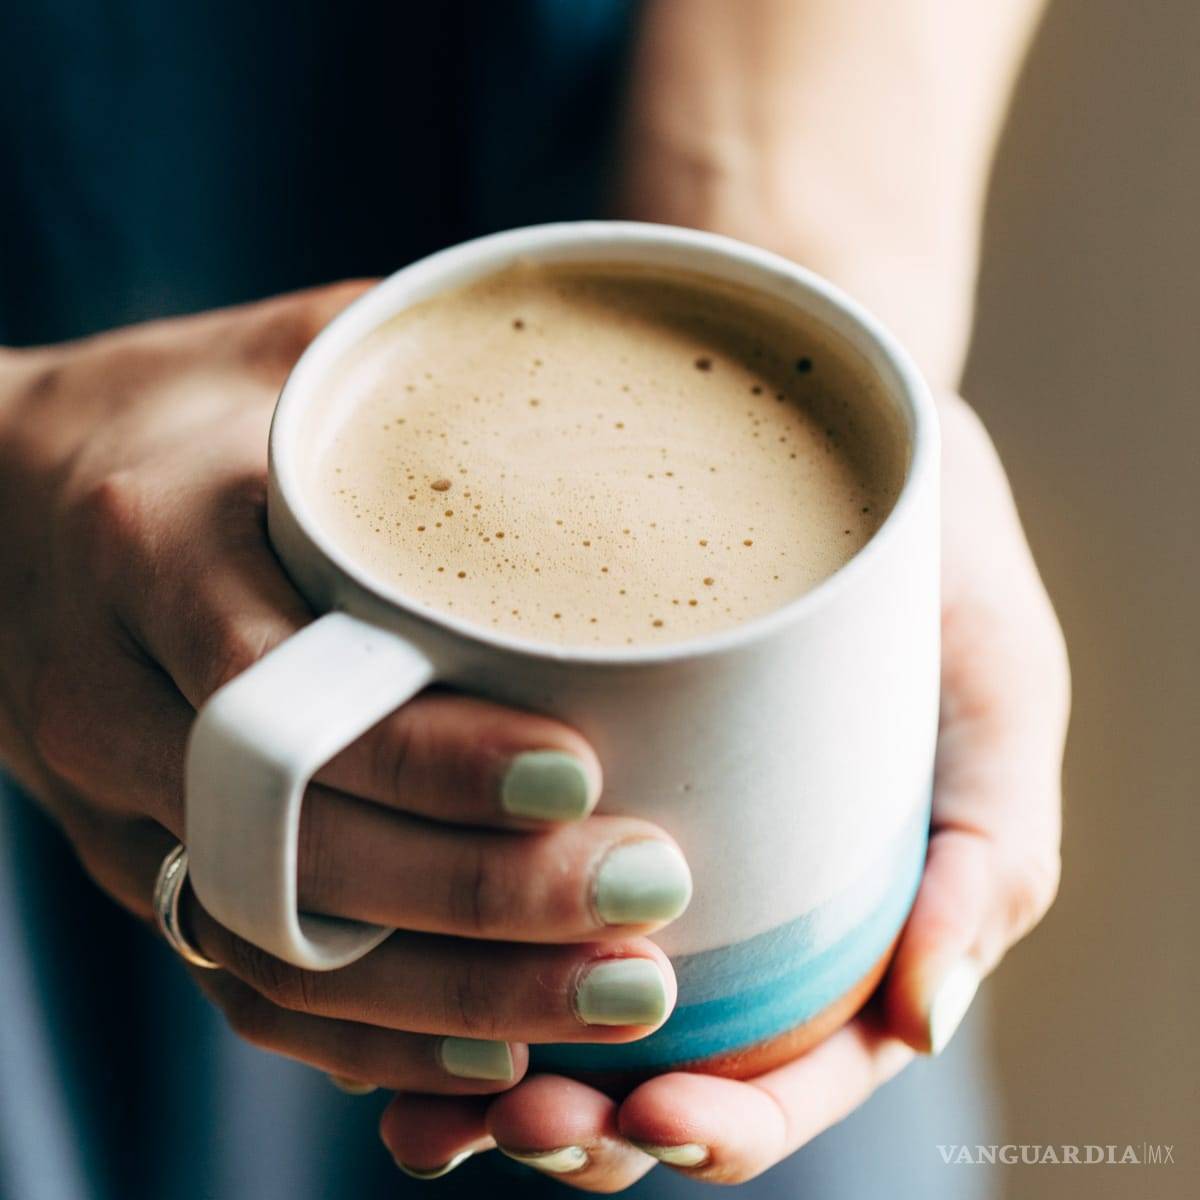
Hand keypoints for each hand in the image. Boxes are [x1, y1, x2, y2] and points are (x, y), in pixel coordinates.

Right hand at [0, 287, 691, 1099]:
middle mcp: (115, 693)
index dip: (428, 750)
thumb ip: (416, 376)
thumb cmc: (171, 413)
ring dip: (446, 988)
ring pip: (269, 940)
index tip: (580, 771)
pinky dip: (361, 1032)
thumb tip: (605, 369)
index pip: (283, 683)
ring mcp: (112, 802)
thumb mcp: (278, 351)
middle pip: (291, 838)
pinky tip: (490, 1039)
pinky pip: (233, 979)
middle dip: (477, 892)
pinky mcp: (132, 860)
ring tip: (612, 994)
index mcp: (150, 543)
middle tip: (644, 896)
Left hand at [377, 393, 1068, 1186]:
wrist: (838, 441)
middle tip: (524, 1121)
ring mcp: (637, 853)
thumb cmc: (931, 571)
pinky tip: (381, 997)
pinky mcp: (550, 785)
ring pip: (563, 1010)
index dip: (731, 1123)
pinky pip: (490, 903)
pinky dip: (441, 973)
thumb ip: (992, 851)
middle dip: (594, 1124)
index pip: (793, 1070)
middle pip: (660, 1064)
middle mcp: (731, 907)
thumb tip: (920, 1019)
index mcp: (840, 919)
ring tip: (439, 1103)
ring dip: (500, 1083)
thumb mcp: (996, 695)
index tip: (662, 1110)